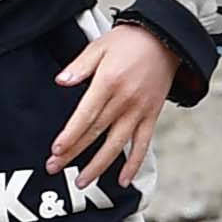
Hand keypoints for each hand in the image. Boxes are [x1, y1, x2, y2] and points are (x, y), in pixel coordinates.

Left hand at [50, 22, 180, 188]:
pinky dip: (134, 163)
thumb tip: (61, 81)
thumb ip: (80, 66)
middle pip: (96, 132)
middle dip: (74, 153)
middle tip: (54, 168)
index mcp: (109, 82)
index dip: (70, 134)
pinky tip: (123, 180)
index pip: (86, 115)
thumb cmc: (130, 41)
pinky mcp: (151, 116)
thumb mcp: (99, 45)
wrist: (166, 40)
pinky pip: (143, 144)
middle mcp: (125, 100)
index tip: (56, 150)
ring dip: (99, 166)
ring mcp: (140, 111)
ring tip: (82, 181)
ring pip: (117, 145)